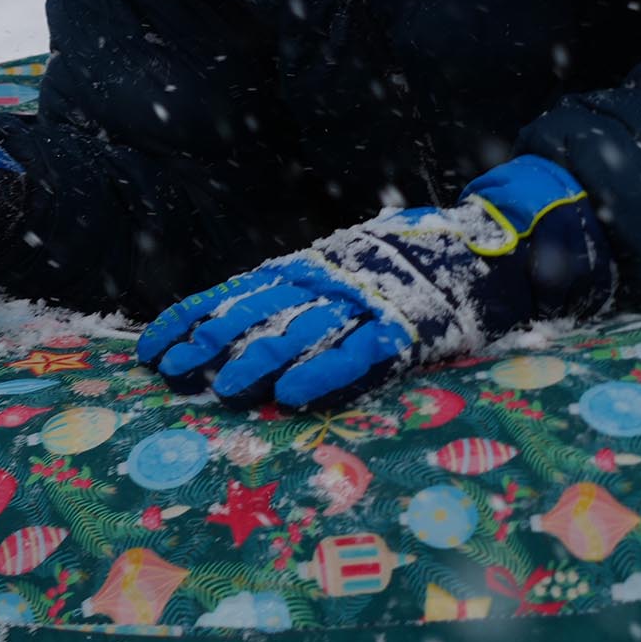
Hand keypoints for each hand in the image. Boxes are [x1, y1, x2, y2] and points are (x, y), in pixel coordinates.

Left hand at [137, 156, 613, 408]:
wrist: (490, 247)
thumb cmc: (407, 268)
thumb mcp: (343, 268)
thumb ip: (299, 292)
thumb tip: (227, 328)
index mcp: (309, 266)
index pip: (234, 291)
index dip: (189, 319)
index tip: (150, 350)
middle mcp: (329, 280)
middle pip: (256, 313)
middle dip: (210, 345)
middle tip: (173, 375)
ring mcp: (367, 303)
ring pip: (301, 333)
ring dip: (258, 362)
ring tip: (223, 391)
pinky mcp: (406, 330)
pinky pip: (359, 354)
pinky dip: (324, 374)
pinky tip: (293, 394)